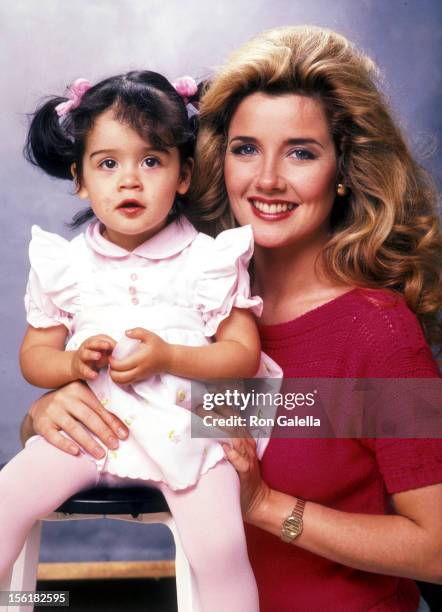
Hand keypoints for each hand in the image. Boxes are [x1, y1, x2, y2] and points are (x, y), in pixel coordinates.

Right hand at [26, 381, 128, 457]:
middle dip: (103, 433)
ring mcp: (52, 411)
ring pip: (73, 428)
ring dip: (89, 442)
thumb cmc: (70, 405)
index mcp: (79, 389)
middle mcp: (64, 398)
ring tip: (101, 454)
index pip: (99, 408)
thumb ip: (99, 407)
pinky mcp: (42, 424)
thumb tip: (122, 427)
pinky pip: (54, 436)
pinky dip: (65, 444)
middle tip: (114, 445)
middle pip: (88, 417)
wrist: (40, 407)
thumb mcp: (82, 400)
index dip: (112, 422)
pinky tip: (76, 452)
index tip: (123, 435)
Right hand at [71, 334, 115, 380]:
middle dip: (100, 344)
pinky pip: (84, 370)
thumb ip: (111, 350)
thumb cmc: (94, 356)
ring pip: (85, 354)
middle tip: (108, 346)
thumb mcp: (103, 351)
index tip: (116, 346)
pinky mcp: (80, 368)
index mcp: (93, 341)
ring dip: (92, 354)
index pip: (101, 338)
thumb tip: (123, 352)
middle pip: (92, 343)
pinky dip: (89, 372)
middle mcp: (86, 347)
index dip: (109, 341)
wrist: (76, 365)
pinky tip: (95, 375)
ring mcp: (82, 357)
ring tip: (99, 356)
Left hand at [109, 328, 171, 383]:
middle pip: (119, 377)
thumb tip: (125, 333)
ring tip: (114, 368)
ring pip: (122, 382)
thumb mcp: (150, 335)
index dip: (112, 362)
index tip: (110, 355)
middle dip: (111, 371)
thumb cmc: (159, 346)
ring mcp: (140, 376)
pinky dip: (120, 380)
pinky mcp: (141, 379)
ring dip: (114, 377)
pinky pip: (127, 383)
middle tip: (110, 362)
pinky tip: (120, 371)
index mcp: (140, 359)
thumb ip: (137, 332)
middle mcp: (139, 370)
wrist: (170, 359)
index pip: (120, 366)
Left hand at [195, 400, 270, 522]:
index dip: (220, 405)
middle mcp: (246, 443)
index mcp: (243, 437)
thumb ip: (221, 439)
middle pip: (232, 422)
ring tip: (207, 421)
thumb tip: (199, 427)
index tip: (205, 398)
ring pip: (236, 438)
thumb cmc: (240, 474)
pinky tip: (225, 448)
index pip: (232, 415)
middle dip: (216, 413)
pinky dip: (233, 454)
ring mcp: (248, 456)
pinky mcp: (247, 471)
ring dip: (222, 429)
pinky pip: (241, 460)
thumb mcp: (234, 452)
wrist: (258, 498)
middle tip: (200, 407)